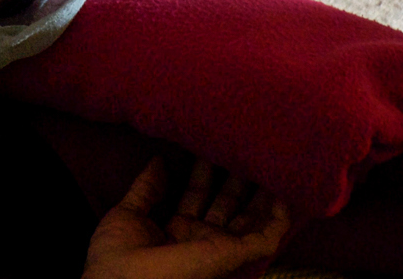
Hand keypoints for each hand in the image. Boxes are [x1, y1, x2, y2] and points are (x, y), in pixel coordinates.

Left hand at [83, 158, 293, 278]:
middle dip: (235, 174)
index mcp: (176, 231)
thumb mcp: (127, 215)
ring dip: (262, 191)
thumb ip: (146, 189)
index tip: (209, 142)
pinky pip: (267, 238)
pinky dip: (280, 218)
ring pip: (251, 218)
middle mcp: (200, 239)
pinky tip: (286, 193)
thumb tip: (159, 160)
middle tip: (243, 143)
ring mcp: (219, 247)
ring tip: (270, 158)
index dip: (204, 170)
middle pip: (226, 203)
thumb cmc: (116, 259)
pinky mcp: (234, 255)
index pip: (197, 195)